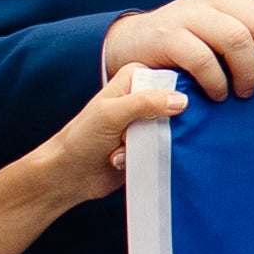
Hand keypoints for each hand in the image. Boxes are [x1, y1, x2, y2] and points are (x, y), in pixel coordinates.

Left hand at [33, 60, 190, 204]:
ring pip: (170, 130)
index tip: (150, 115)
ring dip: (149, 144)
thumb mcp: (113, 113)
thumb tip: (182, 101)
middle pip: (173, 107)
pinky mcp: (148, 144)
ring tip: (122, 149)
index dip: (168, 97)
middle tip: (130, 135)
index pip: (168, 79)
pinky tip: (123, 160)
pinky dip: (147, 156)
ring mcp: (145, 122)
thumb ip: (146, 103)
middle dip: (157, 127)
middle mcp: (141, 97)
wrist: (71, 174)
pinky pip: (164, 149)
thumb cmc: (83, 138)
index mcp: (133, 78)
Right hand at [107, 0, 253, 98]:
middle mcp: (219, 2)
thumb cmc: (191, 51)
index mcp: (241, 2)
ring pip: (238, 39)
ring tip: (243, 94)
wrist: (133, 44)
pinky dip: (217, 81)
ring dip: (248, 73)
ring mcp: (192, 14)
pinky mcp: (168, 35)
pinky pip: (203, 58)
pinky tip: (217, 95)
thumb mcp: (228, 43)